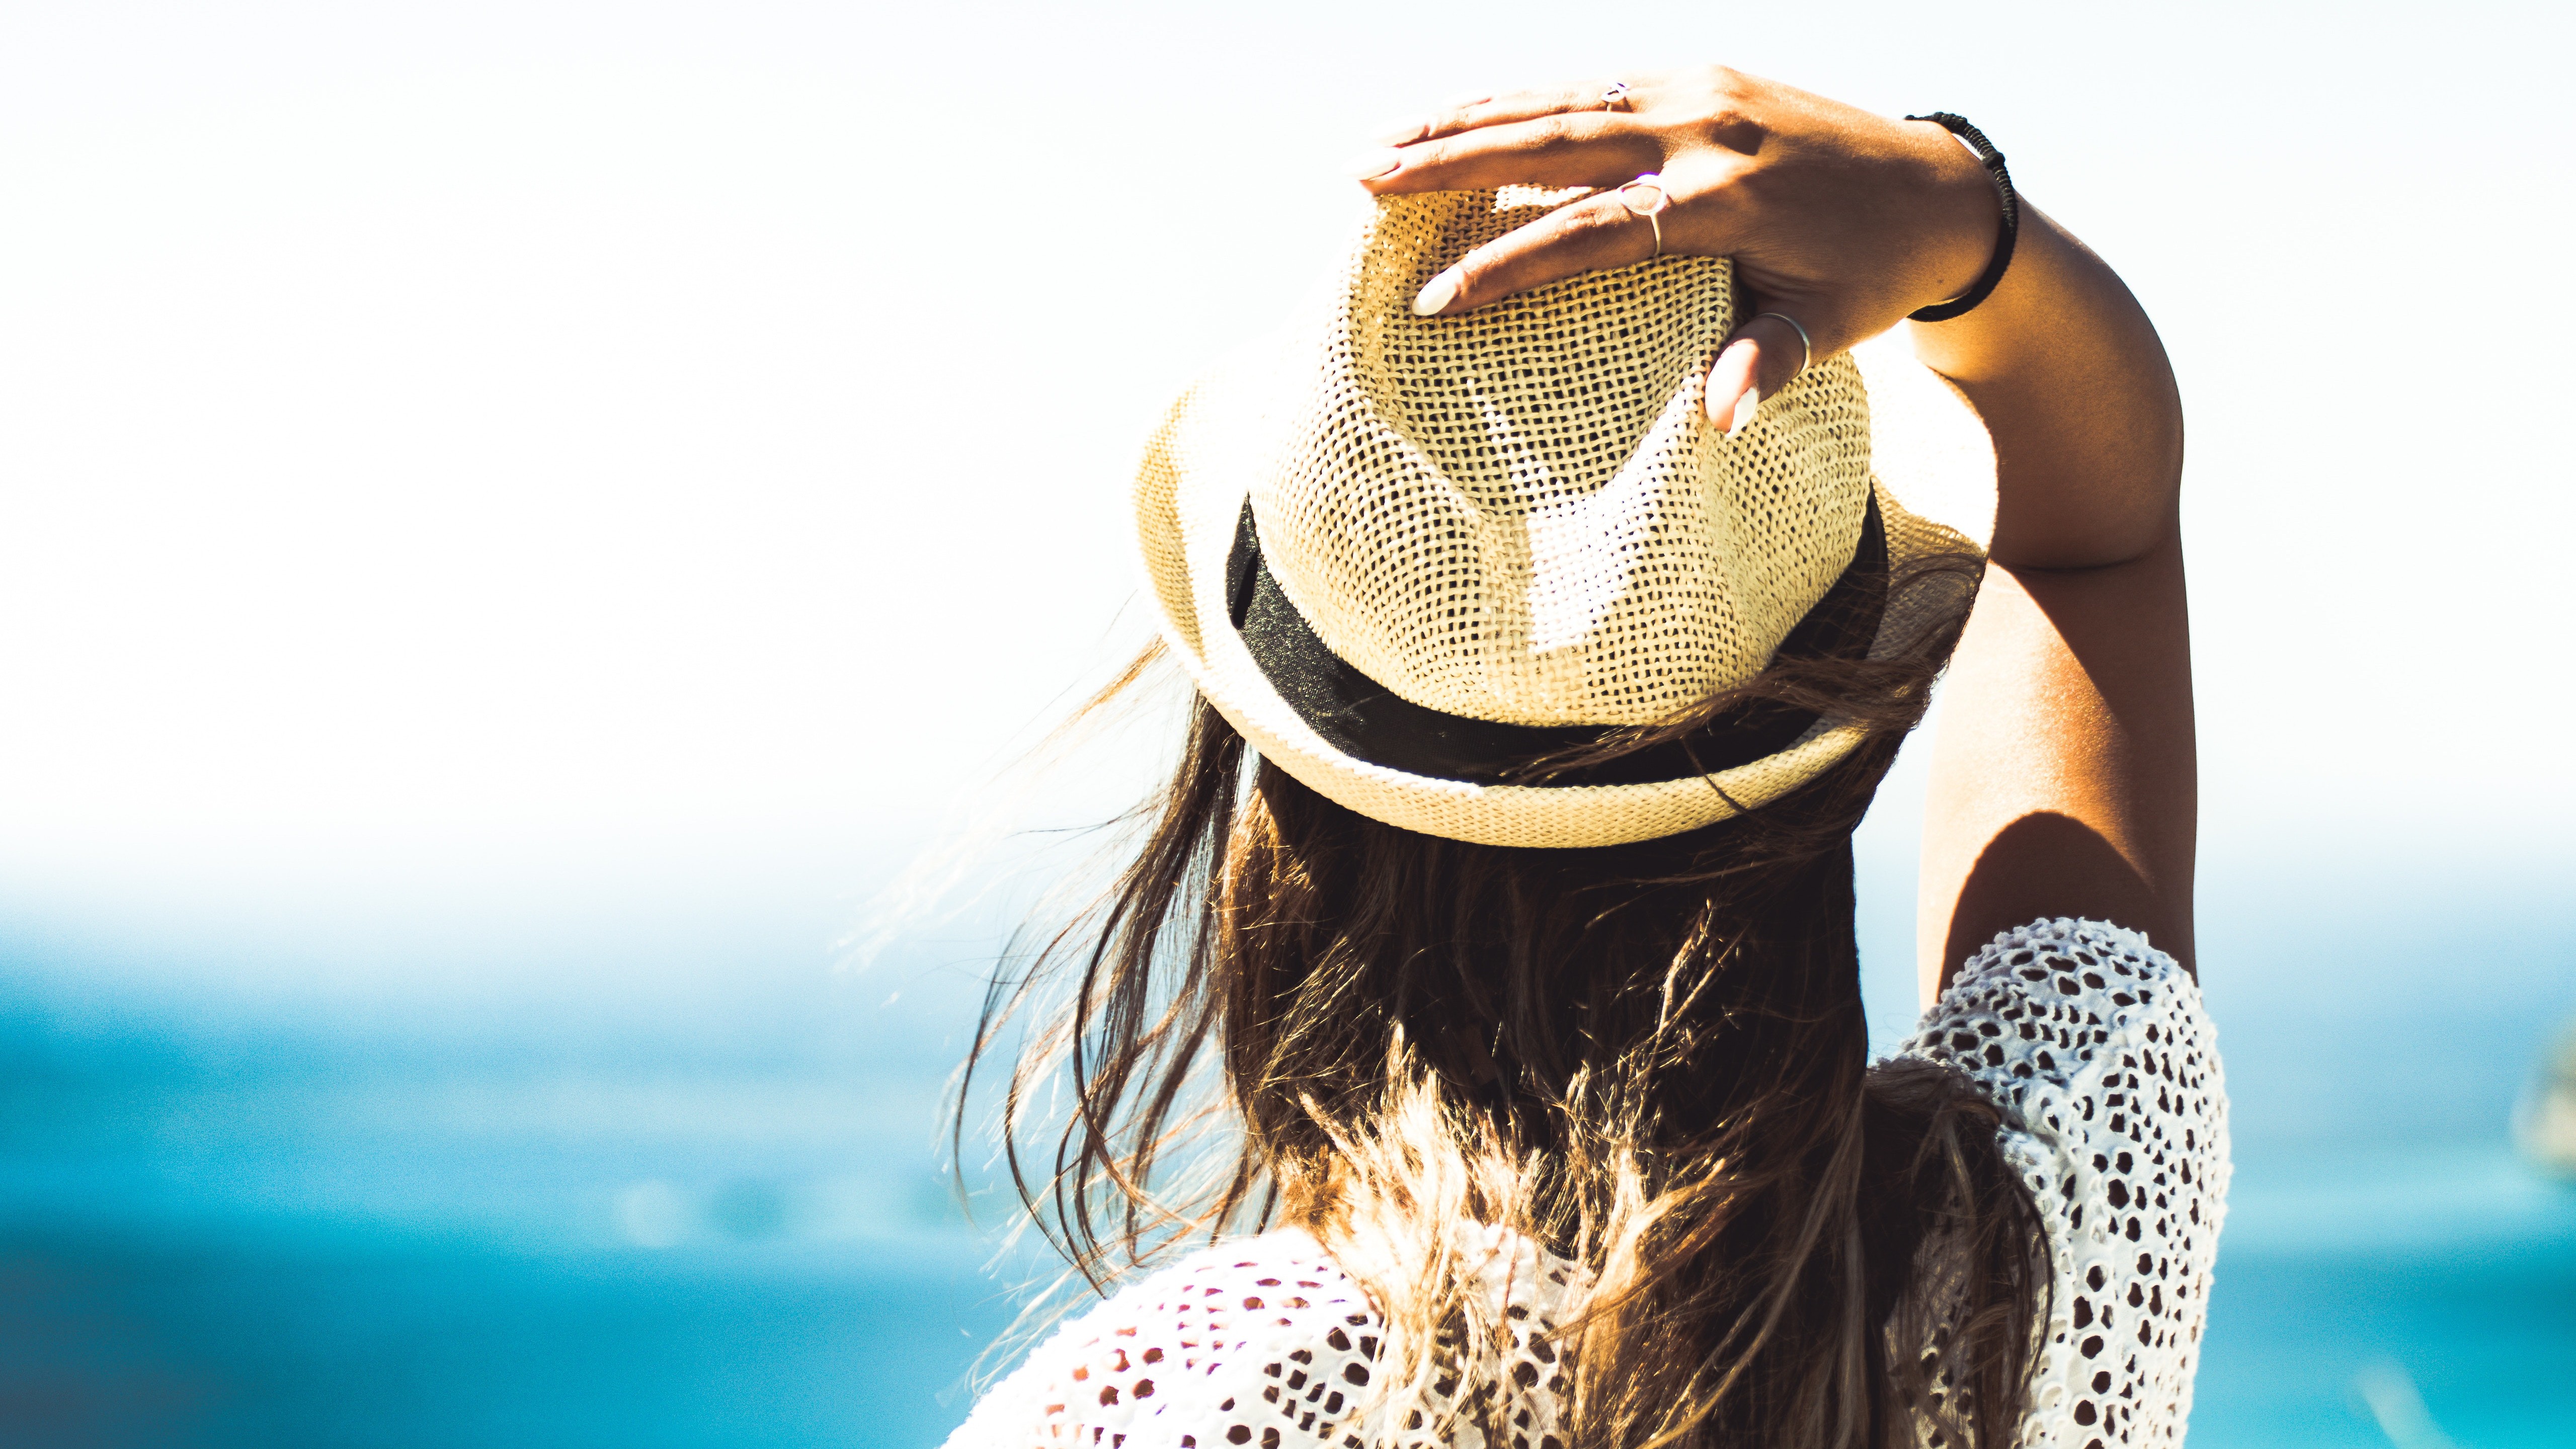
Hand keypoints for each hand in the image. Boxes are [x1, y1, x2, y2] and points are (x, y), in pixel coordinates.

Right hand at [1354, 68, 2001, 428]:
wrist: (1939, 190)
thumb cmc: (1873, 275)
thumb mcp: (1834, 328)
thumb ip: (1770, 364)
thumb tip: (1720, 426)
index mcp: (1731, 199)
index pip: (1594, 234)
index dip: (1509, 266)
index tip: (1435, 300)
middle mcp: (1705, 129)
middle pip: (1555, 142)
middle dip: (1450, 161)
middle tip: (1362, 180)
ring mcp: (1697, 90)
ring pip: (1560, 99)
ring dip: (1463, 120)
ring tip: (1380, 146)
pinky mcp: (1696, 74)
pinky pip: (1588, 83)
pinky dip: (1516, 100)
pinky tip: (1455, 118)